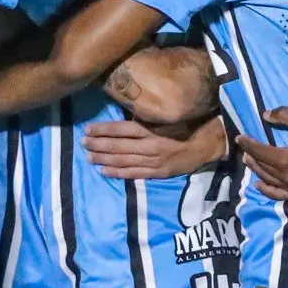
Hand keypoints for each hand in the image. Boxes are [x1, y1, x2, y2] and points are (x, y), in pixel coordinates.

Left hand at [83, 116, 226, 178]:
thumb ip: (147, 118)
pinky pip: (133, 174)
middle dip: (98, 145)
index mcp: (152, 130)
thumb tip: (125, 112)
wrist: (205, 146)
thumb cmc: (186, 126)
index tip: (88, 130)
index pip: (122, 129)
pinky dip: (117, 173)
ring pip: (123, 161)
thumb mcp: (166, 117)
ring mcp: (152, 162)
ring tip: (88, 157)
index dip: (103, 130)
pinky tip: (104, 171)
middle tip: (83, 143)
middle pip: (118, 146)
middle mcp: (149, 146)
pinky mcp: (156, 173)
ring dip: (103, 160)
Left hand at [236, 107, 287, 199]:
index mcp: (285, 159)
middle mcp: (286, 177)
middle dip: (251, 156)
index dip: (248, 143)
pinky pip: (279, 195)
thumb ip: (284, 116)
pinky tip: (260, 185)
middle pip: (261, 166)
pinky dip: (267, 190)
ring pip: (268, 180)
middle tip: (244, 148)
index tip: (239, 137)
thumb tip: (265, 115)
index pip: (259, 151)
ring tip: (249, 161)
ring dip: (256, 170)